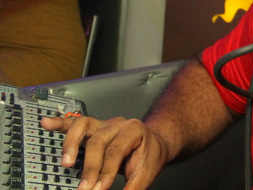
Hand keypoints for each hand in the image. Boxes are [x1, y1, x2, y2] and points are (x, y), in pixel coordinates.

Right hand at [40, 115, 167, 189]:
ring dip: (71, 145)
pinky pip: (73, 122)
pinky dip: (59, 124)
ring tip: (66, 164)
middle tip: (84, 188)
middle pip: (97, 143)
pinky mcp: (93, 128)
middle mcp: (117, 124)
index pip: (115, 152)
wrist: (153, 142)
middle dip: (89, 168)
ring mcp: (103, 124)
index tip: (97, 189)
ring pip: (83, 127)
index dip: (105, 172)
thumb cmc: (149, 156)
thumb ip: (133, 188)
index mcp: (134, 130)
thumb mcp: (147, 173)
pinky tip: (46, 124)